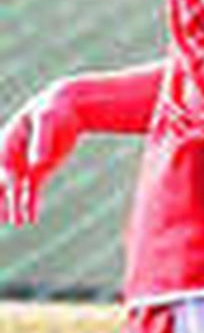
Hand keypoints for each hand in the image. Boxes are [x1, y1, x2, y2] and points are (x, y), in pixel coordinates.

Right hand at [0, 82, 85, 224]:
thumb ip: (41, 139)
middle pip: (1, 182)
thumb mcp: (47, 120)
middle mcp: (12, 157)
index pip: (1, 165)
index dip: (5, 178)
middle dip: (0, 199)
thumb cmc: (53, 110)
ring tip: (17, 222)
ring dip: (13, 206)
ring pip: (14, 191)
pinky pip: (31, 192)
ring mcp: (25, 166)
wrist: (67, 110)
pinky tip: (30, 219)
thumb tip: (37, 162)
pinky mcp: (38, 172)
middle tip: (3, 216)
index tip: (12, 186)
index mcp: (7, 143)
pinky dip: (30, 204)